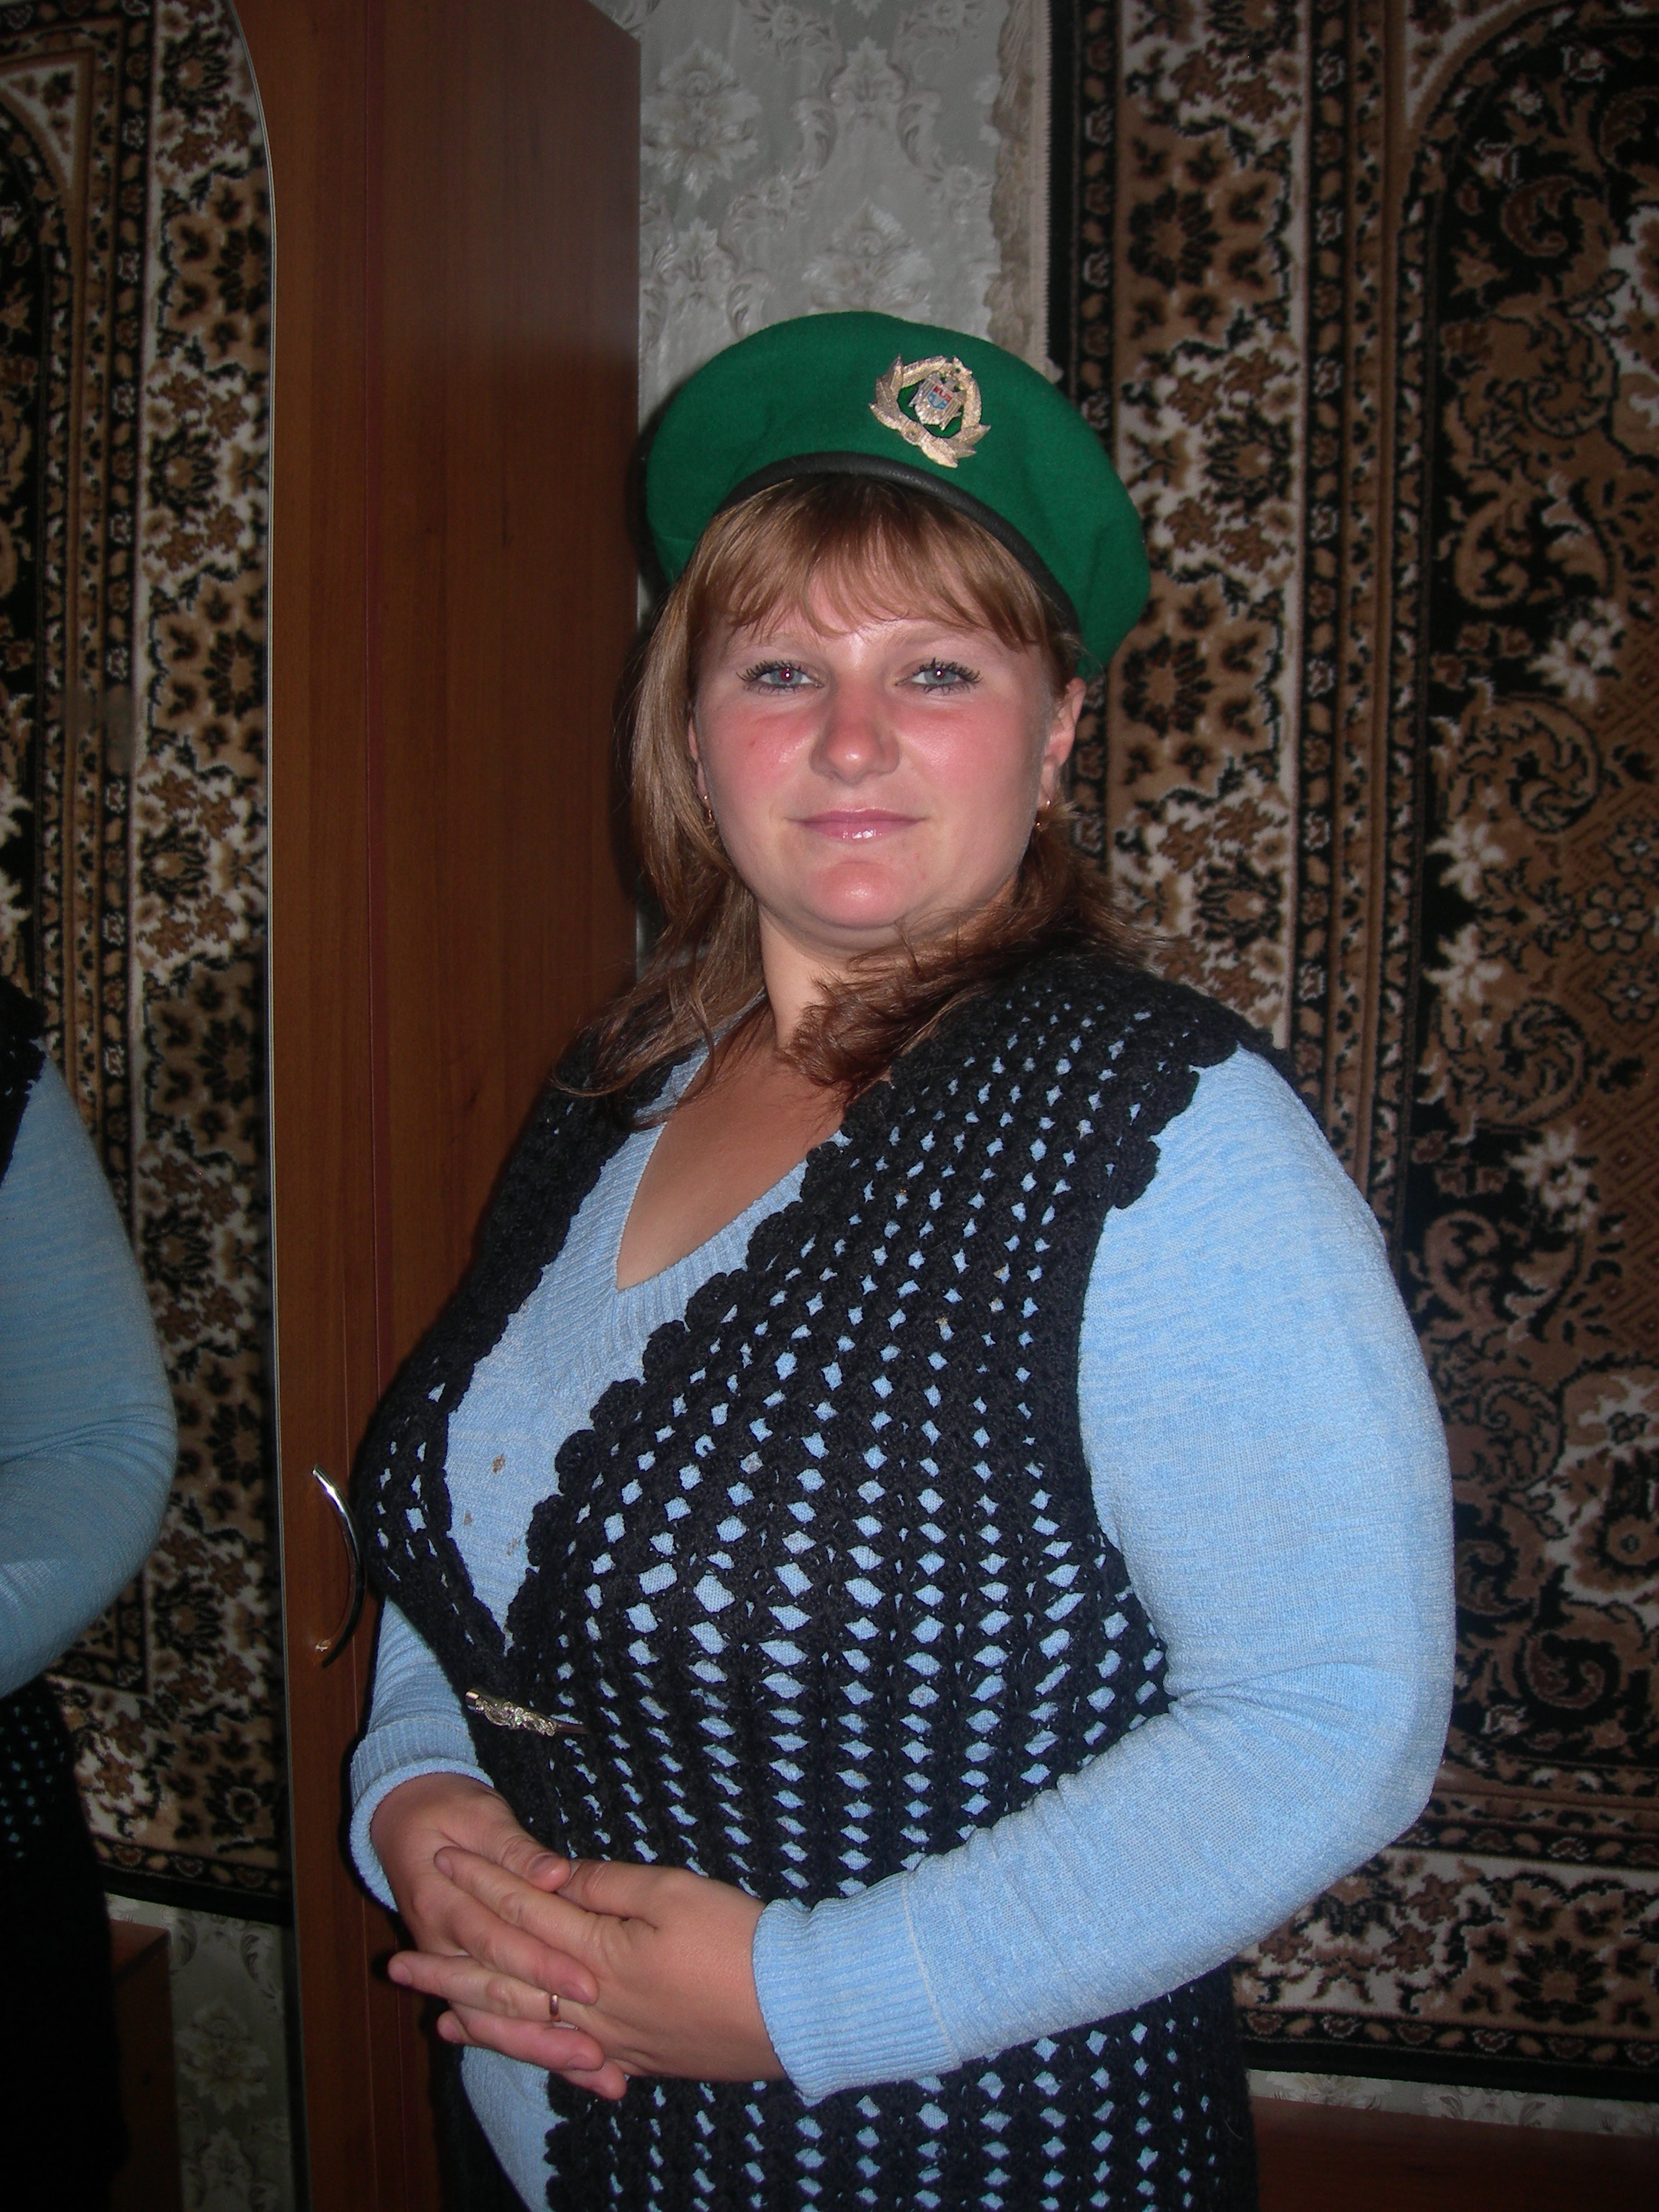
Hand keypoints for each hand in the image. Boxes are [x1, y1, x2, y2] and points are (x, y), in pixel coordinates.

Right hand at [370, 1773, 627, 2095]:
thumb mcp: (479, 1815)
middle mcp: (440, 1946)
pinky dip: (531, 2045)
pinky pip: (494, 2021)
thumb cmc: (450, 1812)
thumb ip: (516, 1849)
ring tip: (595, 2072)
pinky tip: (573, 2070)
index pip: (496, 1941)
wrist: (402, 1820)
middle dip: (547, 2024)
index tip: (588, 1985)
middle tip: (597, 2051)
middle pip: (495, 1994)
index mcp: (441, 1903)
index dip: (541, 1964)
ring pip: (494, 2021)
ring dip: (542, 2048)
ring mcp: (449, 1968)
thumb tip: (555, 1874)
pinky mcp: (463, 1979)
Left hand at [391, 1849, 783, 2083]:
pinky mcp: (639, 2059)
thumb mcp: (669, 1891)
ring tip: (439, 2018)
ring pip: (529, 2029)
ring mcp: (613, 2039)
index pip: (523, 1909)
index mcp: (596, 1952)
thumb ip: (604, 1885)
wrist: (792, 2007)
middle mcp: (591, 2003)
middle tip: (399, 1967)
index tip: (441, 1859)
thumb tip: (553, 1875)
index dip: (481, 1881)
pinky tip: (523, 2052)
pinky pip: (570, 2062)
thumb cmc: (735, 1938)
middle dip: (451, 1969)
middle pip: (507, 1980)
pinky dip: (536, 2055)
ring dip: (480, 2019)